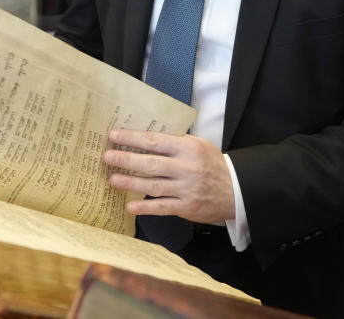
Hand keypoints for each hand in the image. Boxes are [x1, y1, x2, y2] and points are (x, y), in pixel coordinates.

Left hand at [102, 128, 234, 223]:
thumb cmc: (213, 164)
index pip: (155, 141)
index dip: (132, 138)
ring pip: (153, 185)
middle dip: (126, 159)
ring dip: (130, 182)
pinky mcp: (186, 207)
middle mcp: (185, 168)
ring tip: (112, 179)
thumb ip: (176, 141)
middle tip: (107, 156)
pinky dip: (145, 208)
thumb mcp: (199, 145)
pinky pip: (162, 207)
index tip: (114, 135)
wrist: (236, 190)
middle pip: (150, 163)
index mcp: (187, 148)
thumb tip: (147, 136)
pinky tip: (130, 206)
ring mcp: (185, 189)